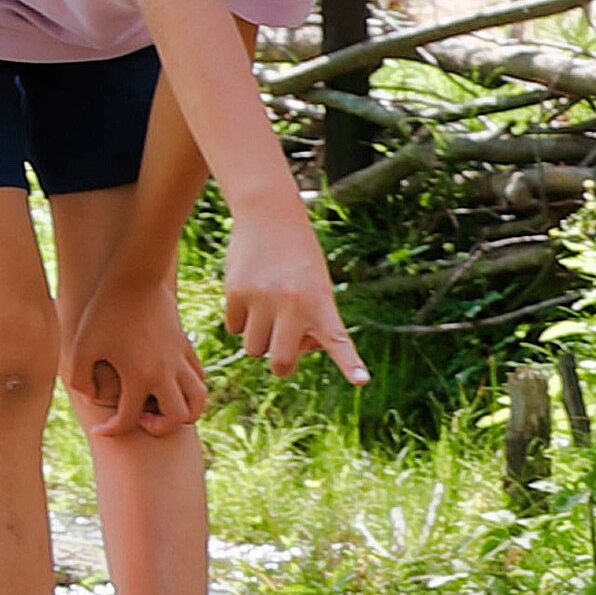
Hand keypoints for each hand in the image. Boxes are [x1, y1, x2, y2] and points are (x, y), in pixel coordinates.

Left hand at [69, 281, 211, 438]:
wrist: (135, 275)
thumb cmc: (104, 310)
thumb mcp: (81, 345)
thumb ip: (80, 378)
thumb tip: (90, 398)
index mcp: (138, 376)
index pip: (128, 420)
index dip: (111, 431)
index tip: (98, 430)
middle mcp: (164, 373)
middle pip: (177, 418)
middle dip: (158, 428)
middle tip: (139, 418)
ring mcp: (179, 359)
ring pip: (198, 400)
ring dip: (183, 412)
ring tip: (161, 407)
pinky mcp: (185, 346)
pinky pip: (198, 377)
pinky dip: (189, 389)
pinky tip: (167, 384)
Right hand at [219, 222, 369, 386]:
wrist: (268, 214)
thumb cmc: (298, 257)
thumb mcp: (316, 285)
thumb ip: (310, 322)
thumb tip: (288, 354)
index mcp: (321, 303)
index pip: (339, 339)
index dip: (349, 362)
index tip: (361, 380)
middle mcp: (294, 304)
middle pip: (280, 363)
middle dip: (281, 363)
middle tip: (283, 348)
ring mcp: (263, 299)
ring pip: (254, 348)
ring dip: (259, 338)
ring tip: (267, 309)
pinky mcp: (236, 293)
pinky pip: (233, 328)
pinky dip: (240, 319)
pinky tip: (250, 294)